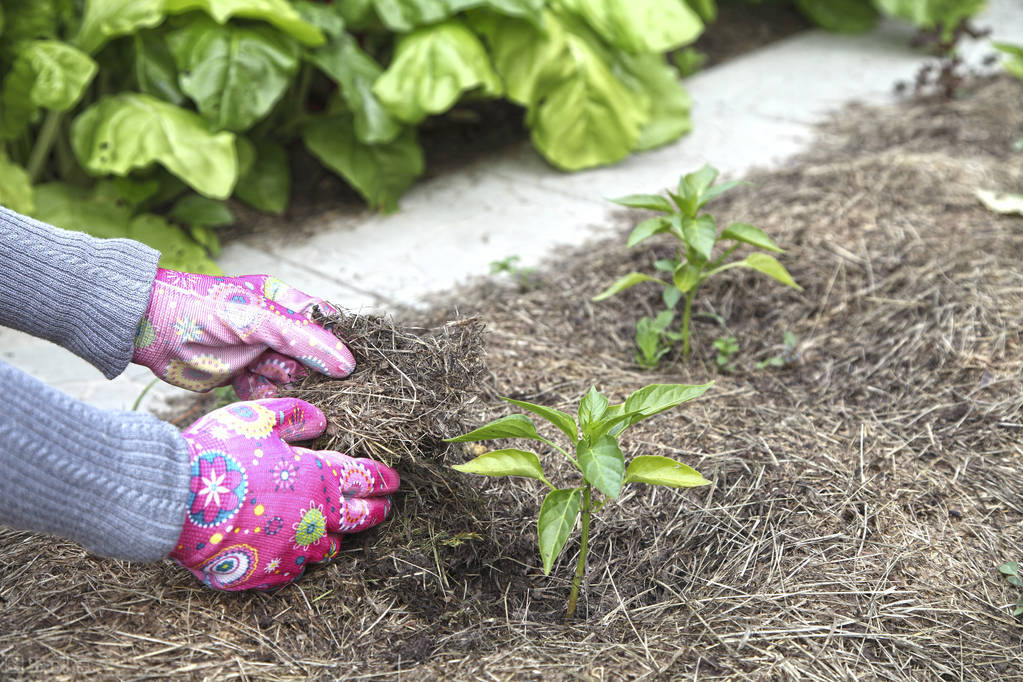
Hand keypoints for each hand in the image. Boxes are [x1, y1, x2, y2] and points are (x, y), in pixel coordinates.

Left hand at [132, 269, 353, 397]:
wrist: (145, 329)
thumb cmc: (200, 309)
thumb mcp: (258, 319)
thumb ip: (303, 339)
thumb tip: (348, 364)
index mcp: (284, 302)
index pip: (326, 324)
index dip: (335, 344)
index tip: (343, 365)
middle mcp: (275, 327)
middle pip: (312, 357)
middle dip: (303, 368)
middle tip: (281, 364)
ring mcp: (259, 352)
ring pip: (292, 378)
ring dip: (280, 381)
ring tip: (257, 369)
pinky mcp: (242, 376)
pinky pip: (268, 392)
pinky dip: (261, 393)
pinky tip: (246, 383)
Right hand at [170, 398, 398, 590]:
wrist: (176, 500)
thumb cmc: (218, 453)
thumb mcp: (258, 418)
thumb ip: (294, 416)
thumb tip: (321, 420)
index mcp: (319, 478)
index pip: (366, 479)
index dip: (383, 479)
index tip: (393, 481)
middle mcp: (315, 518)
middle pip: (360, 519)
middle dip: (375, 512)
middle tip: (382, 508)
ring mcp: (293, 550)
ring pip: (329, 549)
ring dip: (334, 536)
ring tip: (332, 529)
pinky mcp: (267, 573)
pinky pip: (293, 570)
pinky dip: (296, 559)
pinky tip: (290, 550)